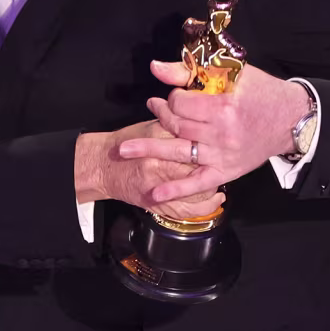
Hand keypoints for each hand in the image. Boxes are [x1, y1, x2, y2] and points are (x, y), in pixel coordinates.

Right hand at [76, 121, 224, 220]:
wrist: (103, 166)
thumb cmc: (126, 143)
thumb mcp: (152, 126)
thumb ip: (177, 125)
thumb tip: (204, 121)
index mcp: (157, 140)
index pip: (192, 140)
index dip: (210, 139)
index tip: (219, 136)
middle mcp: (159, 164)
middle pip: (199, 166)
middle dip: (215, 162)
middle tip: (225, 157)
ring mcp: (158, 187)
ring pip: (198, 190)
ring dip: (213, 185)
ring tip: (222, 179)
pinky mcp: (158, 204)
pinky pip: (189, 209)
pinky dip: (207, 205)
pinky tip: (216, 199)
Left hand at [116, 60, 311, 202]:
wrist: (292, 119)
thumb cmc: (261, 91)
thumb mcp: (230, 73)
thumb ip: (189, 71)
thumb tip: (155, 68)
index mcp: (224, 107)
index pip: (181, 104)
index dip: (173, 97)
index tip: (175, 95)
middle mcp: (223, 134)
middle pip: (177, 126)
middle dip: (160, 115)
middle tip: (153, 107)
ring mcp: (224, 156)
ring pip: (179, 153)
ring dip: (149, 151)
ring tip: (123, 150)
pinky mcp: (228, 172)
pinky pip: (198, 183)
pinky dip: (176, 191)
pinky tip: (155, 194)